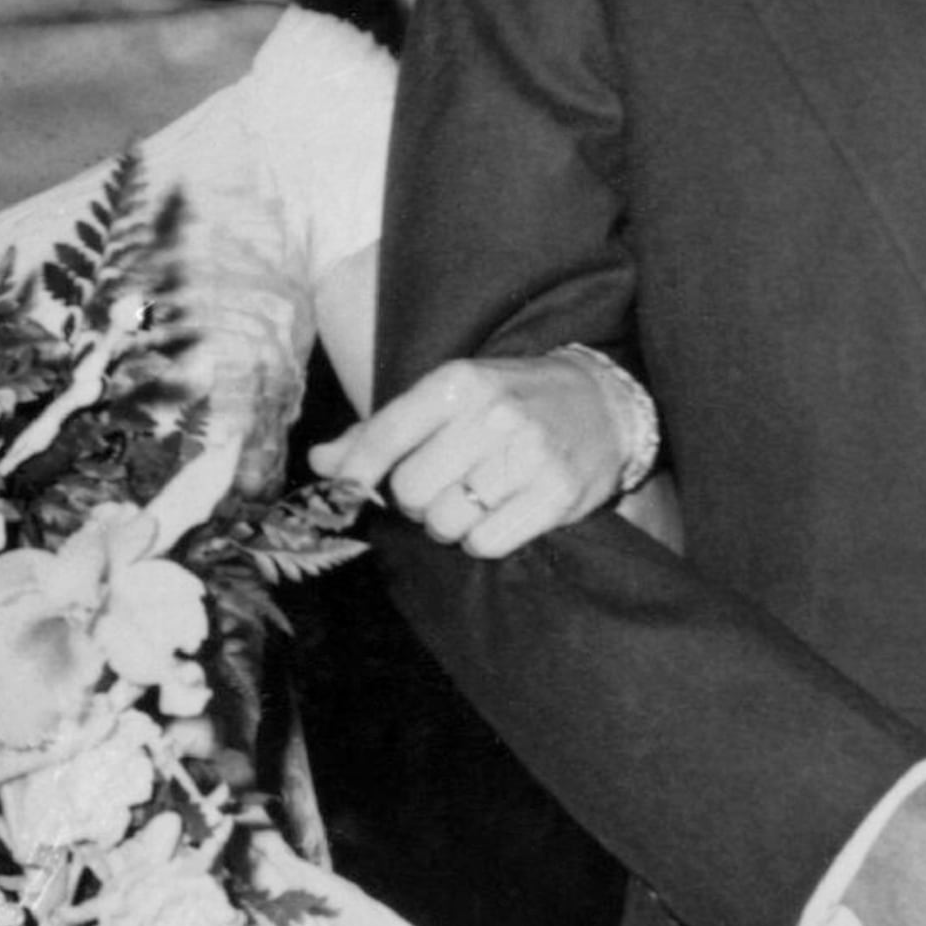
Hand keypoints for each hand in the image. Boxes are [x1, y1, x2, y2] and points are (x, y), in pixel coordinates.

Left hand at [318, 351, 639, 556]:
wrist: (604, 404)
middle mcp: (493, 415)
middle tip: (441, 486)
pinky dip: (483, 540)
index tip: (348, 489)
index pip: (385, 437)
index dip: (356, 473)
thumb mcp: (449, 396)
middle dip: (417, 500)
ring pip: (446, 523)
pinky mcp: (555, 495)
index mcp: (458, 382)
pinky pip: (486, 543)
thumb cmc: (511, 401)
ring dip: (450, 524)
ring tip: (473, 499)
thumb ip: (382, 430)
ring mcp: (528, 456)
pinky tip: (499, 514)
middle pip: (411, 492)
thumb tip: (321, 463)